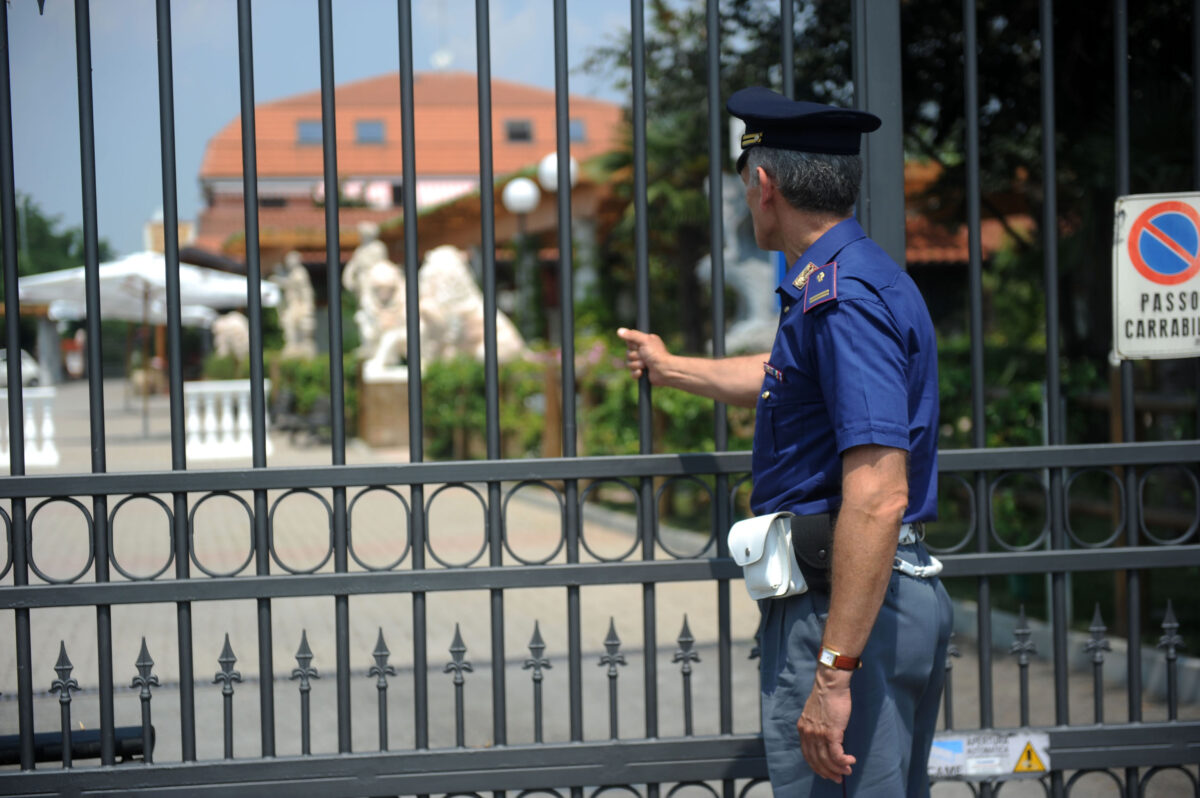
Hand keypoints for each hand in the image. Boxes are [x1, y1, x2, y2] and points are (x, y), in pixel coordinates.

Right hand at [616, 327, 669, 383]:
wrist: (664, 370)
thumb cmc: (656, 354)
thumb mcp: (644, 340)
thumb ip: (632, 335)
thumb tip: (619, 330)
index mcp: (645, 342)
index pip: (629, 342)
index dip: (632, 346)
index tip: (638, 346)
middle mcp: (643, 352)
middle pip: (628, 354)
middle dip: (635, 356)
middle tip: (644, 357)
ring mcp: (642, 363)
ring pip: (629, 364)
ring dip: (636, 365)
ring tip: (645, 365)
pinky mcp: (642, 373)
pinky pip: (632, 373)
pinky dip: (636, 373)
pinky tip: (643, 372)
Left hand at [798, 668, 855, 782]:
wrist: (830, 685)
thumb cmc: (827, 696)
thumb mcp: (814, 713)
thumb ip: (816, 726)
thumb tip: (824, 738)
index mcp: (803, 729)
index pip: (807, 755)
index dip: (817, 767)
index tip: (825, 772)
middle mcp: (808, 733)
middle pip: (816, 761)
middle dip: (828, 772)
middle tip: (838, 778)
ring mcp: (818, 734)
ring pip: (827, 760)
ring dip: (838, 769)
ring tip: (847, 771)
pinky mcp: (831, 733)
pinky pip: (837, 755)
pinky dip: (844, 761)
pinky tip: (851, 761)